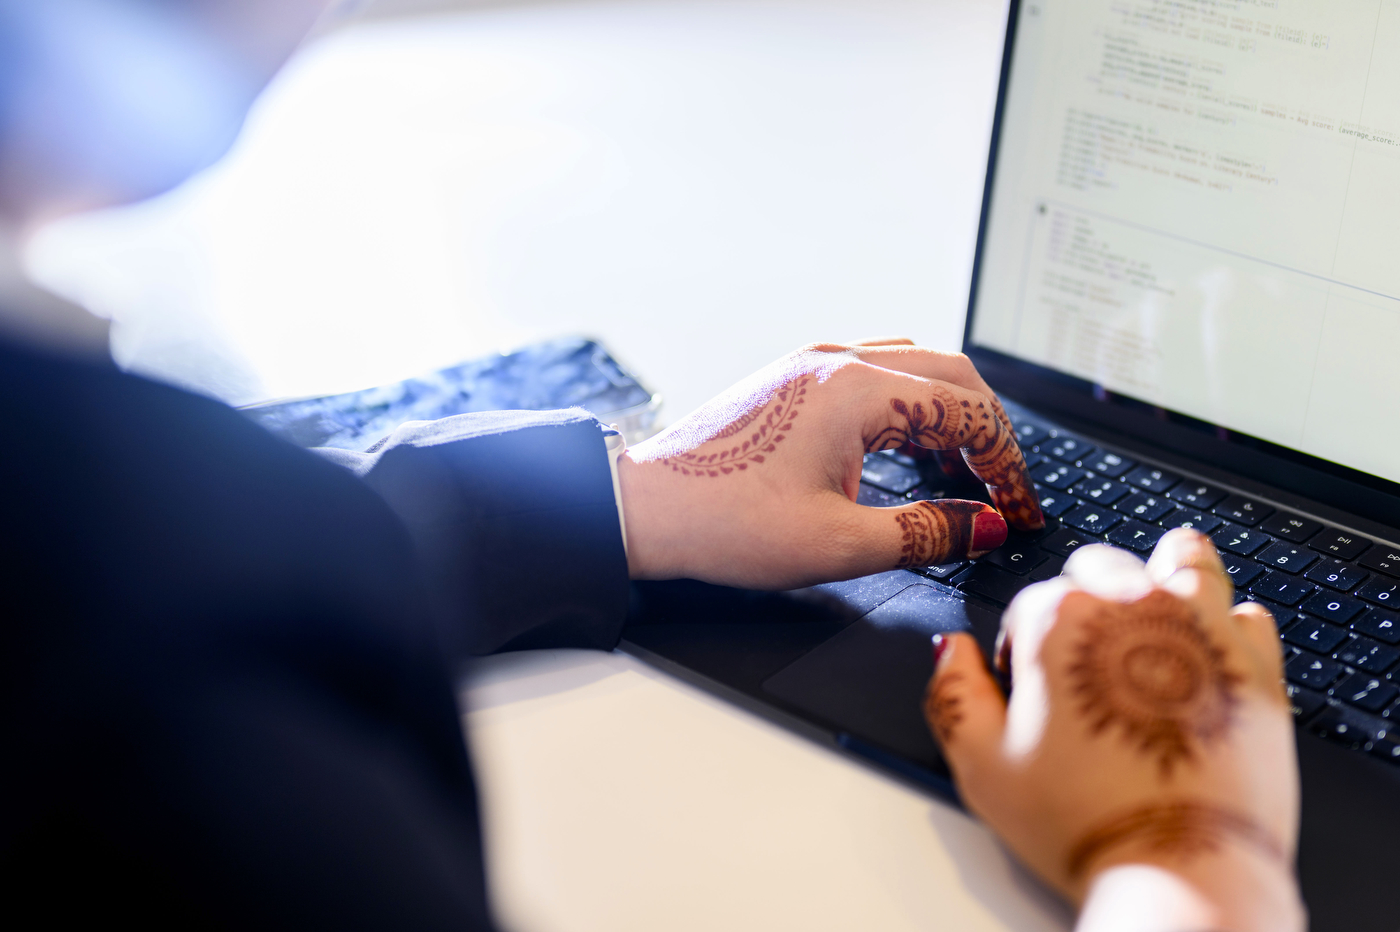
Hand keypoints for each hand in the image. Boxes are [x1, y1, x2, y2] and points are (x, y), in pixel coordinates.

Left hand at [617, 340, 1043, 587]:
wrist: (642, 510)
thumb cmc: (724, 523)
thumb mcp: (838, 544)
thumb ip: (926, 533)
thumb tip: (985, 525)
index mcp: (854, 391)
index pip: (967, 408)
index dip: (1007, 463)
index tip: (1020, 508)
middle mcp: (836, 362)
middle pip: (950, 375)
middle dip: (989, 432)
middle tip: (1005, 489)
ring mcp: (811, 366)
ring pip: (913, 371)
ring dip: (949, 417)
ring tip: (963, 479)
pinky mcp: (793, 381)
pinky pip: (874, 379)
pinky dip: (909, 411)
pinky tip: (910, 456)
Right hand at [925, 531, 1304, 931]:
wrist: (1182, 871)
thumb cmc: (1084, 821)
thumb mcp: (983, 768)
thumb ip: (954, 693)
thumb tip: (952, 651)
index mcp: (1061, 620)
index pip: (1031, 601)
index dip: (1023, 647)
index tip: (1030, 692)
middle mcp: (1134, 604)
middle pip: (1101, 569)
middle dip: (1089, 604)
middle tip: (1086, 665)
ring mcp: (1203, 628)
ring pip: (1182, 564)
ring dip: (1163, 578)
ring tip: (1153, 614)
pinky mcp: (1259, 664)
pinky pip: (1246, 614)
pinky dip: (1227, 623)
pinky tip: (1212, 648)